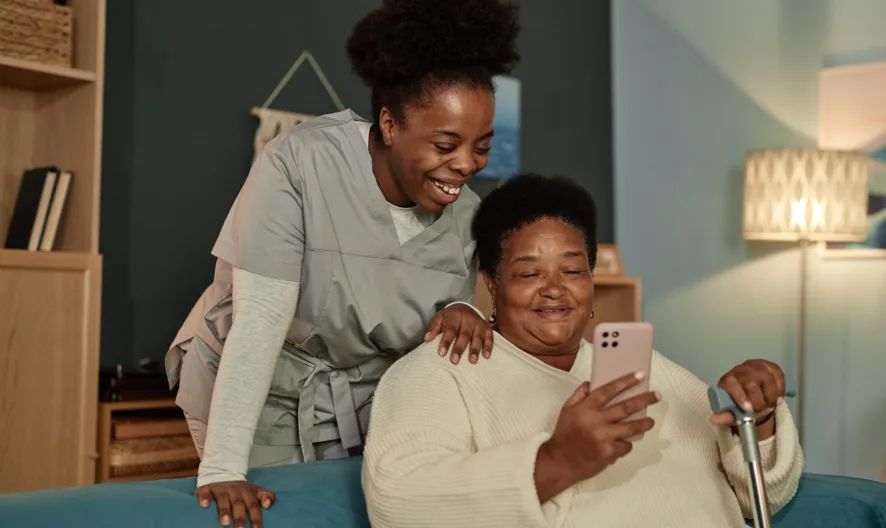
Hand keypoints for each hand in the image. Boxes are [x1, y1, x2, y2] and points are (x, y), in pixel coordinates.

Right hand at [195, 480, 275, 527]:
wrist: (222, 472)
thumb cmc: (240, 490)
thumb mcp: (255, 490)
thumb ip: (266, 496)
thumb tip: (268, 504)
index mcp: (247, 492)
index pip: (253, 505)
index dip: (256, 517)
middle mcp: (234, 491)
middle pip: (238, 504)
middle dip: (240, 517)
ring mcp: (221, 489)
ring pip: (223, 500)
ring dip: (224, 511)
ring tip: (225, 523)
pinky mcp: (207, 488)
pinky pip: (205, 492)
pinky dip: (205, 498)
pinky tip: (204, 506)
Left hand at [424, 303, 492, 364]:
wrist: (464, 308)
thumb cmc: (449, 318)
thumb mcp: (439, 319)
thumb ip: (433, 328)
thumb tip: (427, 339)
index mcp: (455, 316)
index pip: (450, 329)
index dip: (446, 341)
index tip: (442, 353)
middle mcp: (468, 319)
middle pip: (464, 334)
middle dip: (459, 348)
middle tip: (454, 361)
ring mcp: (479, 323)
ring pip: (477, 337)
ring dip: (475, 349)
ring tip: (472, 361)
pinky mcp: (487, 328)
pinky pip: (490, 337)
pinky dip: (488, 346)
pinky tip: (486, 356)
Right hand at [535, 372, 659, 501]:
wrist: (560, 462)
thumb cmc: (563, 435)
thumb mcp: (566, 410)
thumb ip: (579, 395)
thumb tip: (591, 383)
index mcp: (585, 408)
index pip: (608, 390)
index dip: (625, 381)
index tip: (639, 375)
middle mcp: (596, 421)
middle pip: (626, 407)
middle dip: (645, 400)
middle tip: (656, 396)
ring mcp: (604, 438)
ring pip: (632, 427)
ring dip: (645, 423)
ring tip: (650, 421)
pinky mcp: (610, 453)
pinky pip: (626, 445)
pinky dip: (627, 442)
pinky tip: (625, 441)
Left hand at [710, 359, 784, 426]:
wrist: (754, 393)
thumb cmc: (740, 402)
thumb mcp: (732, 411)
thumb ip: (724, 416)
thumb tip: (713, 420)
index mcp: (727, 380)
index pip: (731, 384)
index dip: (740, 397)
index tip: (748, 409)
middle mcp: (741, 370)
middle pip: (751, 383)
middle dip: (759, 402)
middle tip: (761, 411)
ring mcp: (756, 366)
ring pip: (767, 380)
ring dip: (771, 397)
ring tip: (769, 405)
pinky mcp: (771, 366)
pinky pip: (779, 377)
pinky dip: (780, 390)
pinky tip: (777, 398)